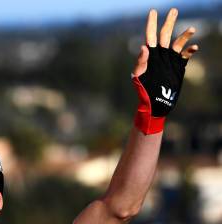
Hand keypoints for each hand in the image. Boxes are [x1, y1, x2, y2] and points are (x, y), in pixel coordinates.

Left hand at [132, 9, 198, 134]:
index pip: (150, 36)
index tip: (153, 11)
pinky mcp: (178, 67)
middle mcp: (160, 55)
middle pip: (165, 35)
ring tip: (192, 28)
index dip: (151, 24)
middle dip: (169, 22)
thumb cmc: (143, 91)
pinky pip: (186, 55)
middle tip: (174, 10)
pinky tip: (194, 48)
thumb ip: (141, 62)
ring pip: (178, 43)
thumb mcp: (139, 76)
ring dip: (185, 35)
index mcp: (149, 55)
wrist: (155, 103)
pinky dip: (190, 50)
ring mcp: (170, 60)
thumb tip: (143, 46)